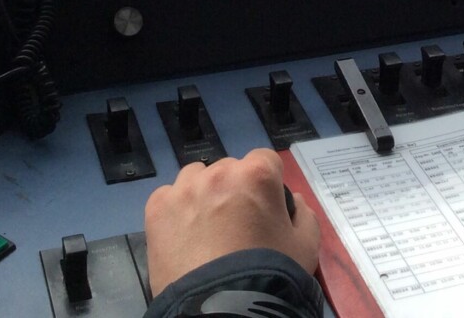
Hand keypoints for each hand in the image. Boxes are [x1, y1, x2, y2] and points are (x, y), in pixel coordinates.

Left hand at [143, 148, 320, 296]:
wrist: (224, 309)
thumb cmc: (271, 274)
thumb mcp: (306, 247)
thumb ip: (304, 215)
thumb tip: (294, 201)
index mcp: (257, 175)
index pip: (265, 160)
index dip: (267, 184)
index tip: (265, 208)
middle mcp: (218, 173)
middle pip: (229, 170)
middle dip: (235, 190)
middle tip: (237, 226)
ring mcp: (184, 189)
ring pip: (196, 178)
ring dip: (204, 194)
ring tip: (207, 229)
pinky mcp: (157, 208)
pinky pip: (168, 197)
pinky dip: (176, 210)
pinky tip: (184, 236)